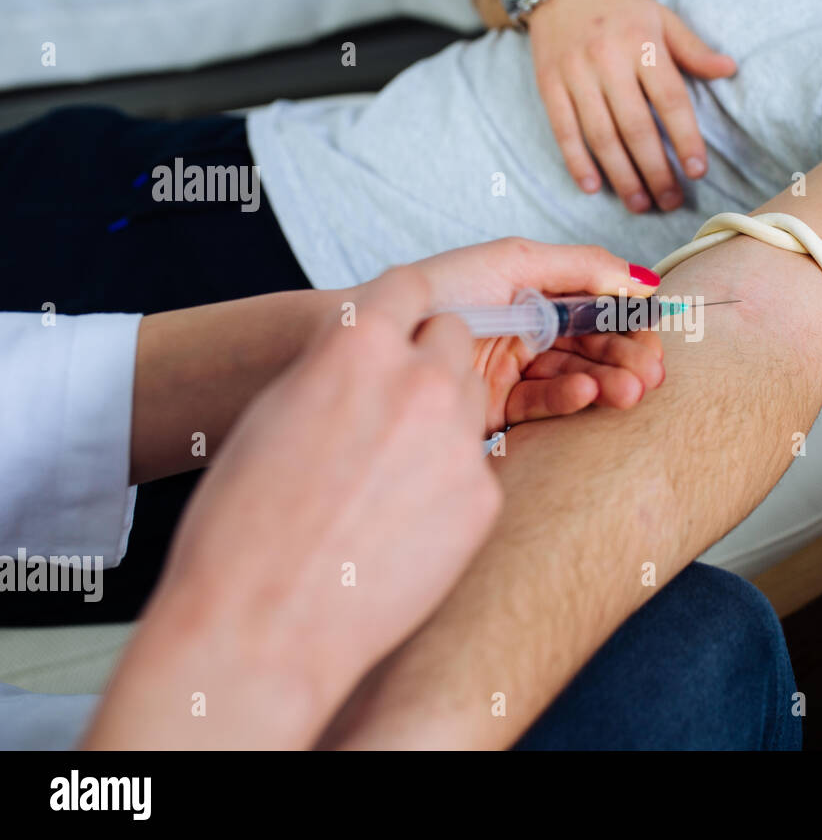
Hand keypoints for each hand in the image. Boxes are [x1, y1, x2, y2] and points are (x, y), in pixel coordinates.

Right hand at [85, 267, 500, 748]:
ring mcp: (459, 440)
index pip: (408, 286)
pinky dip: (449, 483)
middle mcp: (420, 381)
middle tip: (393, 408)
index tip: (403, 322)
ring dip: (442, 418)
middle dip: (428, 362)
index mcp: (358, 347)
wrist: (264, 626)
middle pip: (453, 340)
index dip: (402, 308)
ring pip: (470, 400)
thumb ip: (334, 367)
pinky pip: (476, 466)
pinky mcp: (483, 496)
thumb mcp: (276, 412)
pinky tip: (404, 521)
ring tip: (390, 472)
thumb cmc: (246, 525)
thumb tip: (364, 356)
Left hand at [394, 237, 666, 432]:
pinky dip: (569, 399)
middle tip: (651, 374)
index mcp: (534, 296)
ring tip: (630, 390)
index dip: (629, 326)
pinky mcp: (493, 409)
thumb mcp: (513, 261)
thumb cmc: (439, 287)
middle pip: (592, 348)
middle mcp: (527, 334)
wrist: (372, 333)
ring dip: (607, 381)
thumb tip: (646, 279)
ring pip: (575, 378)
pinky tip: (588, 394)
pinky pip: (541, 405)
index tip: (654, 338)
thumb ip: (581, 267)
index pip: (597, 312)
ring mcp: (511, 373)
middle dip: (626, 359)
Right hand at [528, 0, 736, 212]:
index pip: (670, 99)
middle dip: (654, 169)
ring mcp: (575, 73)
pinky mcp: (548, 84)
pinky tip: (593, 188)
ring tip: (639, 204)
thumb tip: (730, 69)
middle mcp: (608, 59)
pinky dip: (577, 161)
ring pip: (601, 135)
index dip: (685, 138)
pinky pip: (564, 130)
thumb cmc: (620, 8)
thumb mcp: (661, 17)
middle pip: (635, 126)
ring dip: (621, 175)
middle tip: (669, 200)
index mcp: (642, 42)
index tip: (697, 171)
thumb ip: (692, 49)